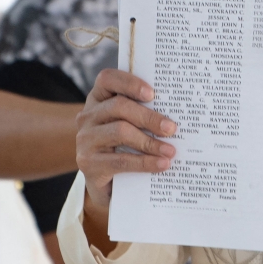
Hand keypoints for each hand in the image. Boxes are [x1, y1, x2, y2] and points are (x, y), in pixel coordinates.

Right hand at [76, 69, 176, 251]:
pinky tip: (162, 164)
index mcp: (98, 99)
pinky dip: (145, 162)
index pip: (107, 79)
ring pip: (120, 132)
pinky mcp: (88, 163)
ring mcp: (85, 140)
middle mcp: (87, 116)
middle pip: (118, 106)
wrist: (108, 184)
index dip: (130, 83)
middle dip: (149, 117)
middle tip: (172, 128)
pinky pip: (121, 160)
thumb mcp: (131, 126)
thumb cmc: (125, 148)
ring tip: (170, 150)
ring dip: (150, 141)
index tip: (152, 93)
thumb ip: (143, 114)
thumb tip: (177, 112)